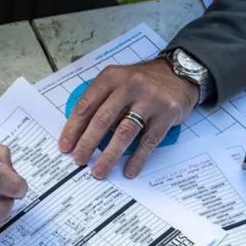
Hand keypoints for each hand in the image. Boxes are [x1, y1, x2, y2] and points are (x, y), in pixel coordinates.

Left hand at [58, 59, 198, 179]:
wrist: (180, 74)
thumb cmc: (144, 82)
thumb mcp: (120, 81)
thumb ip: (103, 99)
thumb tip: (83, 131)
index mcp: (112, 77)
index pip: (86, 105)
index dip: (74, 128)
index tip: (65, 146)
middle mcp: (129, 86)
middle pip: (103, 119)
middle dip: (88, 144)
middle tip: (79, 161)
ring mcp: (149, 100)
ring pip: (124, 132)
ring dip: (110, 155)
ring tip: (99, 171)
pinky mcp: (167, 114)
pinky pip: (149, 141)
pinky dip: (138, 158)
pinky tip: (129, 170)